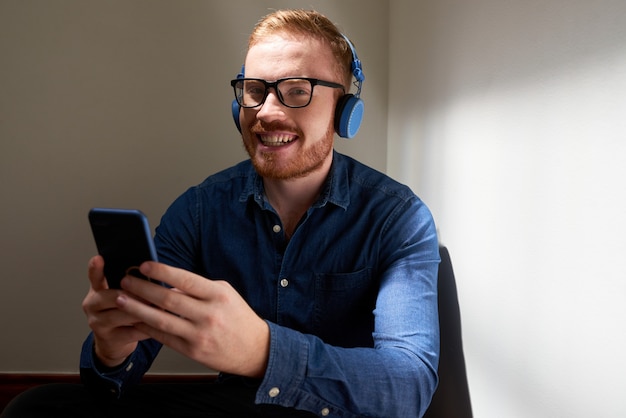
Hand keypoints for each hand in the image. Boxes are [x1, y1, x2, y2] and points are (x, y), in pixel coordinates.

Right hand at [81, 256, 149, 366]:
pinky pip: (130, 332)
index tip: (99, 258)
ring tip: (159, 308)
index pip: (95, 276)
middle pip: (111, 296)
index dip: (96, 268)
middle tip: (152, 293)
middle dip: (134, 295)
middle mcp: (93, 305)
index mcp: (97, 289)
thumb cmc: (122, 311)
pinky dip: (146, 329)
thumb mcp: (121, 294)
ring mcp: (98, 323)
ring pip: (121, 315)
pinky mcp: (108, 339)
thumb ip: (130, 284)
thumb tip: (152, 271)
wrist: (115, 340)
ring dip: (142, 311)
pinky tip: (159, 325)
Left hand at [115, 262, 269, 377]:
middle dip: (142, 288)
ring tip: (121, 299)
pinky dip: (147, 327)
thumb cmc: (239, 317)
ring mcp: (200, 334)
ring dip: (137, 308)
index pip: (185, 279)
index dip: (162, 271)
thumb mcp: (224, 294)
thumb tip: (168, 284)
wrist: (255, 349)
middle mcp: (208, 314)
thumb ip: (198, 288)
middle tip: (125, 280)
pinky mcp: (193, 351)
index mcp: (217, 295)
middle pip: (168, 299)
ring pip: (161, 320)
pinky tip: (135, 319)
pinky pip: (164, 337)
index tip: (143, 265)